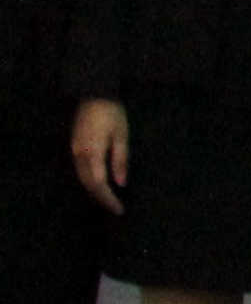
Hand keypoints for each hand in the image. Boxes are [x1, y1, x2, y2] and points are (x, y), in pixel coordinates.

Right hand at [68, 99, 121, 213]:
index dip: (108, 199)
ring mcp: (74, 151)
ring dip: (95, 191)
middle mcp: (79, 155)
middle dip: (101, 198)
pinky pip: (80, 170)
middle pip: (87, 184)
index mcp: (91, 153)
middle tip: (116, 208)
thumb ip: (120, 160)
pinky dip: (90, 181)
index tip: (119, 209)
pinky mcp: (74, 146)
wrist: (94, 93)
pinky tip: (100, 184)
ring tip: (109, 200)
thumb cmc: (112, 113)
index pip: (98, 184)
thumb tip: (121, 184)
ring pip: (82, 178)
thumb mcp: (122, 136)